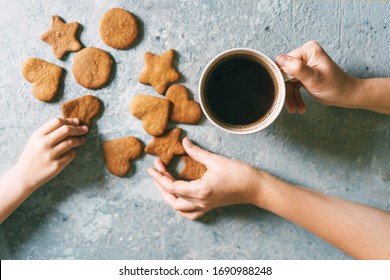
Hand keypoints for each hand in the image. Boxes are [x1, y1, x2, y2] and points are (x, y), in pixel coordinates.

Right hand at [14, 118, 87, 190]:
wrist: (24, 176)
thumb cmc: (32, 156)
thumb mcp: (35, 141)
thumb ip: (49, 132)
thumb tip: (70, 123)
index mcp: (38, 135)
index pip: (57, 122)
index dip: (69, 120)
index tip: (77, 121)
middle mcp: (44, 144)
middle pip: (66, 130)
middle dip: (78, 129)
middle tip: (85, 129)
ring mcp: (50, 155)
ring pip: (71, 142)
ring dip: (79, 140)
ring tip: (82, 140)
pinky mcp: (56, 165)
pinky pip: (71, 155)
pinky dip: (73, 152)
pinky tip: (72, 152)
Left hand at [147, 138, 263, 219]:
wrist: (256, 188)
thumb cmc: (238, 174)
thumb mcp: (216, 160)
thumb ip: (197, 152)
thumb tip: (184, 142)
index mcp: (200, 190)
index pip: (172, 186)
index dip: (160, 176)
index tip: (153, 166)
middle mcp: (200, 201)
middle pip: (172, 199)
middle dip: (160, 185)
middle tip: (156, 170)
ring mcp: (205, 206)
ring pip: (179, 208)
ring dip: (168, 197)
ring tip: (163, 183)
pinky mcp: (210, 206)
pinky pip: (191, 213)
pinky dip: (181, 207)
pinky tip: (179, 198)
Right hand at [276, 41, 358, 112]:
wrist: (347, 95)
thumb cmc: (335, 86)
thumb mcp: (314, 78)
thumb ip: (297, 68)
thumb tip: (279, 59)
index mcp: (308, 50)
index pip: (284, 63)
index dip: (282, 78)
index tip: (281, 92)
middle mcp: (305, 54)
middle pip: (285, 73)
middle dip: (287, 90)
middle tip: (289, 105)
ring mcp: (304, 64)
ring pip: (288, 81)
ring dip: (290, 96)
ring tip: (295, 109)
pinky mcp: (304, 74)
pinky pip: (293, 84)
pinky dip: (295, 96)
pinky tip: (299, 106)